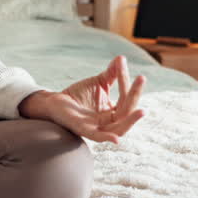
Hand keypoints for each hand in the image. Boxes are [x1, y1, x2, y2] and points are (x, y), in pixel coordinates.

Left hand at [21, 55, 145, 143]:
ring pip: (120, 129)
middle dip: (135, 95)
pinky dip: (107, 138)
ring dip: (131, 121)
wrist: (55, 100)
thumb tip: (122, 58)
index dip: (127, 82)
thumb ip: (112, 74)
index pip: (126, 98)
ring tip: (142, 111)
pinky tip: (116, 139)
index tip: (122, 64)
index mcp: (114, 113)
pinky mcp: (83, 130)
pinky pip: (97, 137)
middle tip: (142, 78)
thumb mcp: (99, 82)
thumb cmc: (78, 94)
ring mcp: (97, 127)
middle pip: (127, 112)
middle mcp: (108, 123)